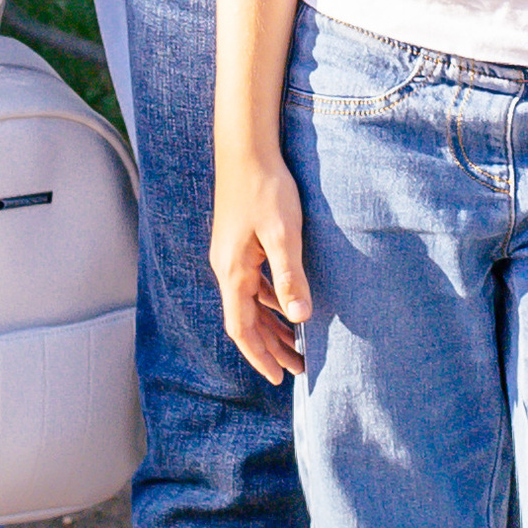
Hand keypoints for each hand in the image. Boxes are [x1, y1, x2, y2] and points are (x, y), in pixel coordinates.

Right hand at [211, 157, 310, 381]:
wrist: (246, 148)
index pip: (242, 328)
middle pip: (246, 320)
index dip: (260, 356)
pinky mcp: (241, 243)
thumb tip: (300, 319)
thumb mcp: (283, 233)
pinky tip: (289, 303)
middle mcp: (227, 268)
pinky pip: (255, 284)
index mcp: (233, 271)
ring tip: (297, 346)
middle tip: (298, 369)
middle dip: (270, 348)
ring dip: (272, 326)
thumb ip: (291, 276)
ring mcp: (233, 256)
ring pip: (251, 303)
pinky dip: (272, 301)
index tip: (279, 379)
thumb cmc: (266, 187)